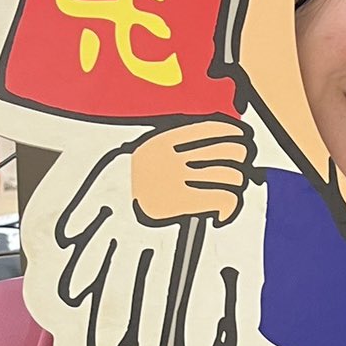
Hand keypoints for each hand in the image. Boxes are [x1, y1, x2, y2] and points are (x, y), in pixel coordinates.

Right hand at [130, 117, 252, 226]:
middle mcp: (171, 156)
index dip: (235, 133)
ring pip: (231, 176)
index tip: (241, 138)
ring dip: (235, 188)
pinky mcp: (182, 204)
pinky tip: (222, 214)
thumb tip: (210, 143)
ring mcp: (177, 180)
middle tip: (236, 172)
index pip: (213, 128)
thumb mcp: (141, 158)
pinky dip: (229, 207)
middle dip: (239, 163)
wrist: (104, 216)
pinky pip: (224, 198)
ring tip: (227, 195)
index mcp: (162, 140)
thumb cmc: (120, 191)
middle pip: (229, 151)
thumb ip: (170, 148)